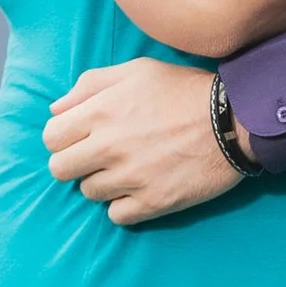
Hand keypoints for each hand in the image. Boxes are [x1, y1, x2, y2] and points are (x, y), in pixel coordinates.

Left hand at [45, 59, 241, 222]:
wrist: (234, 120)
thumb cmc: (183, 90)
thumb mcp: (136, 70)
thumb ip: (90, 85)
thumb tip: (56, 109)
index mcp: (100, 112)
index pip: (51, 137)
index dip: (63, 137)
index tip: (81, 137)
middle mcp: (109, 147)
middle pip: (60, 170)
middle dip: (75, 162)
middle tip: (98, 156)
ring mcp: (130, 178)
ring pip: (89, 193)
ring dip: (103, 182)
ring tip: (127, 169)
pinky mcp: (153, 202)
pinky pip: (117, 215)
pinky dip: (124, 205)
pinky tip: (140, 188)